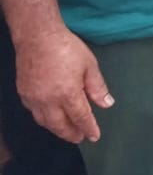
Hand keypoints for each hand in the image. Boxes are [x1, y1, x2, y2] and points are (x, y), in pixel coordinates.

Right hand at [14, 26, 112, 143]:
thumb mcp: (89, 65)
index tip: (94, 136)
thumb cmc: (66, 48)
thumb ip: (97, 87)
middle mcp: (48, 101)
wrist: (38, 37)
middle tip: (80, 137)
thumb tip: (107, 104)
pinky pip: (34, 113)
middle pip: (60, 125)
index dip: (88, 128)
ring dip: (57, 129)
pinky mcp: (24, 94)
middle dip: (71, 134)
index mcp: (67, 94)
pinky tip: (50, 116)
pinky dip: (44, 119)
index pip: (80, 117)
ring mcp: (33, 99)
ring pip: (45, 122)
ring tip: (67, 130)